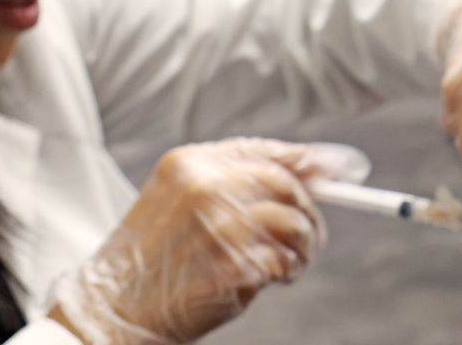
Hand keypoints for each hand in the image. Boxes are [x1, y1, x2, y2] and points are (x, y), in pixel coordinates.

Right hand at [48, 138, 369, 343]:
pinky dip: (288, 271)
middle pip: (288, 184)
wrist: (113, 309)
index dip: (312, 160)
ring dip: (305, 246)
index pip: (267, 152)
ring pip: (294, 222)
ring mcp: (221, 226)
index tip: (348, 169)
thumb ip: (235, 181)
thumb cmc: (152, 258)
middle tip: (312, 235)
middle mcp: (206, 187)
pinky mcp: (233, 266)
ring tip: (290, 263)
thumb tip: (321, 169)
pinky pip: (284, 262)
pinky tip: (273, 279)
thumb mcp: (179, 201)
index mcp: (190, 163)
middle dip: (311, 210)